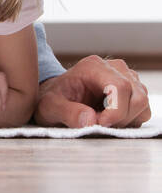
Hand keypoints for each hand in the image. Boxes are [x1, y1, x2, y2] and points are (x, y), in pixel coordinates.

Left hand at [35, 56, 151, 127]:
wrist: (56, 97)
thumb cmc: (52, 100)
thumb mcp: (49, 107)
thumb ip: (67, 113)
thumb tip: (91, 120)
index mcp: (93, 67)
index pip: (120, 87)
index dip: (116, 111)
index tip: (101, 124)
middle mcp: (115, 68)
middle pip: (137, 97)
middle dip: (121, 118)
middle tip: (98, 125)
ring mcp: (127, 78)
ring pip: (142, 104)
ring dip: (126, 120)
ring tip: (101, 121)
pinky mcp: (133, 90)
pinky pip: (142, 110)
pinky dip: (129, 120)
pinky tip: (109, 119)